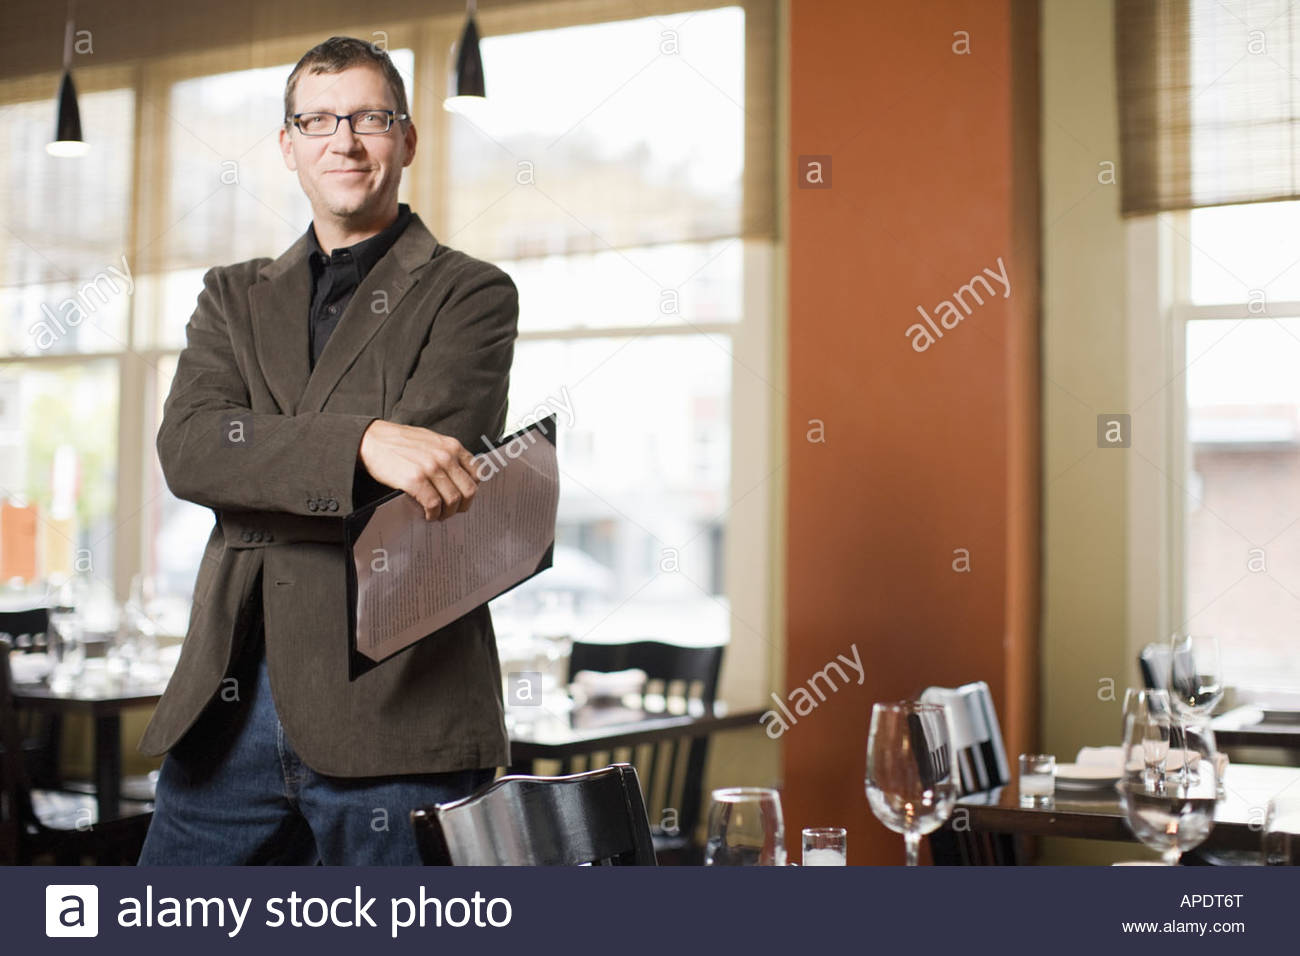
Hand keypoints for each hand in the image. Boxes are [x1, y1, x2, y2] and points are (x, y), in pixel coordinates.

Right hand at [357, 420, 478, 520]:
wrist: (373, 440)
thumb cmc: (400, 441)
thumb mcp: (431, 440)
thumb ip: (447, 454)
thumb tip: (459, 476)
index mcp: (452, 446)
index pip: (477, 473)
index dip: (471, 490)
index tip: (464, 497)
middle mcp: (445, 456)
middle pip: (469, 490)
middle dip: (463, 505)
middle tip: (453, 511)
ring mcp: (431, 468)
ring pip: (453, 500)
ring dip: (447, 512)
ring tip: (438, 514)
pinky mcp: (415, 480)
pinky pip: (433, 504)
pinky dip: (433, 514)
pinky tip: (427, 514)